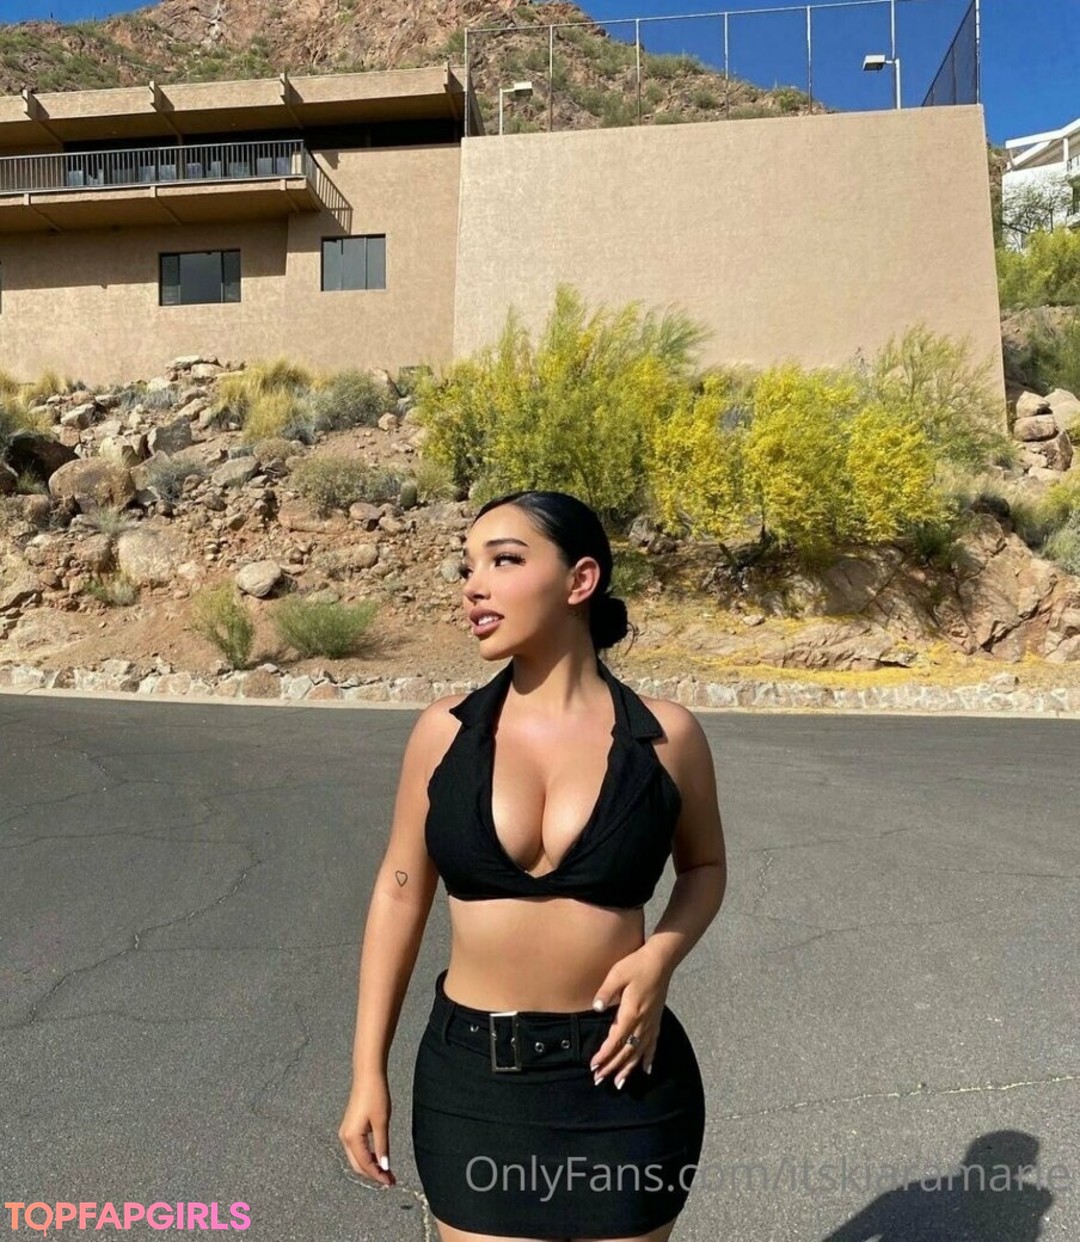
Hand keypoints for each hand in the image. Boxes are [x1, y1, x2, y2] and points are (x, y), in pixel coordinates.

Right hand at [338, 1075, 395, 1186]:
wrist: (368, 1075)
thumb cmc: (375, 1095)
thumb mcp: (382, 1122)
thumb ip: (382, 1146)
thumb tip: (385, 1167)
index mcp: (351, 1138)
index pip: (365, 1165)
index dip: (378, 1176)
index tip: (391, 1182)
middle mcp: (344, 1137)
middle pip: (358, 1165)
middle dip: (373, 1174)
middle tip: (390, 1180)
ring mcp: (345, 1133)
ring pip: (357, 1158)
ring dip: (370, 1167)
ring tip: (386, 1172)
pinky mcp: (349, 1128)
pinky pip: (357, 1149)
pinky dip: (367, 1156)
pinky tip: (379, 1158)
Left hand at [589, 943, 672, 1088]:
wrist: (661, 960)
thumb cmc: (637, 964)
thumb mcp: (617, 974)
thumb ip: (606, 992)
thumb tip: (595, 1008)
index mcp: (631, 1012)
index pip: (615, 1040)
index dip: (604, 1055)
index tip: (593, 1066)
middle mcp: (642, 1022)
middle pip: (626, 1051)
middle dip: (612, 1067)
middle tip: (600, 1080)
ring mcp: (651, 1023)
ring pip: (639, 1052)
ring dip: (628, 1068)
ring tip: (619, 1084)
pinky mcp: (656, 1020)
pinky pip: (653, 1045)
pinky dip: (649, 1059)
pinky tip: (646, 1070)